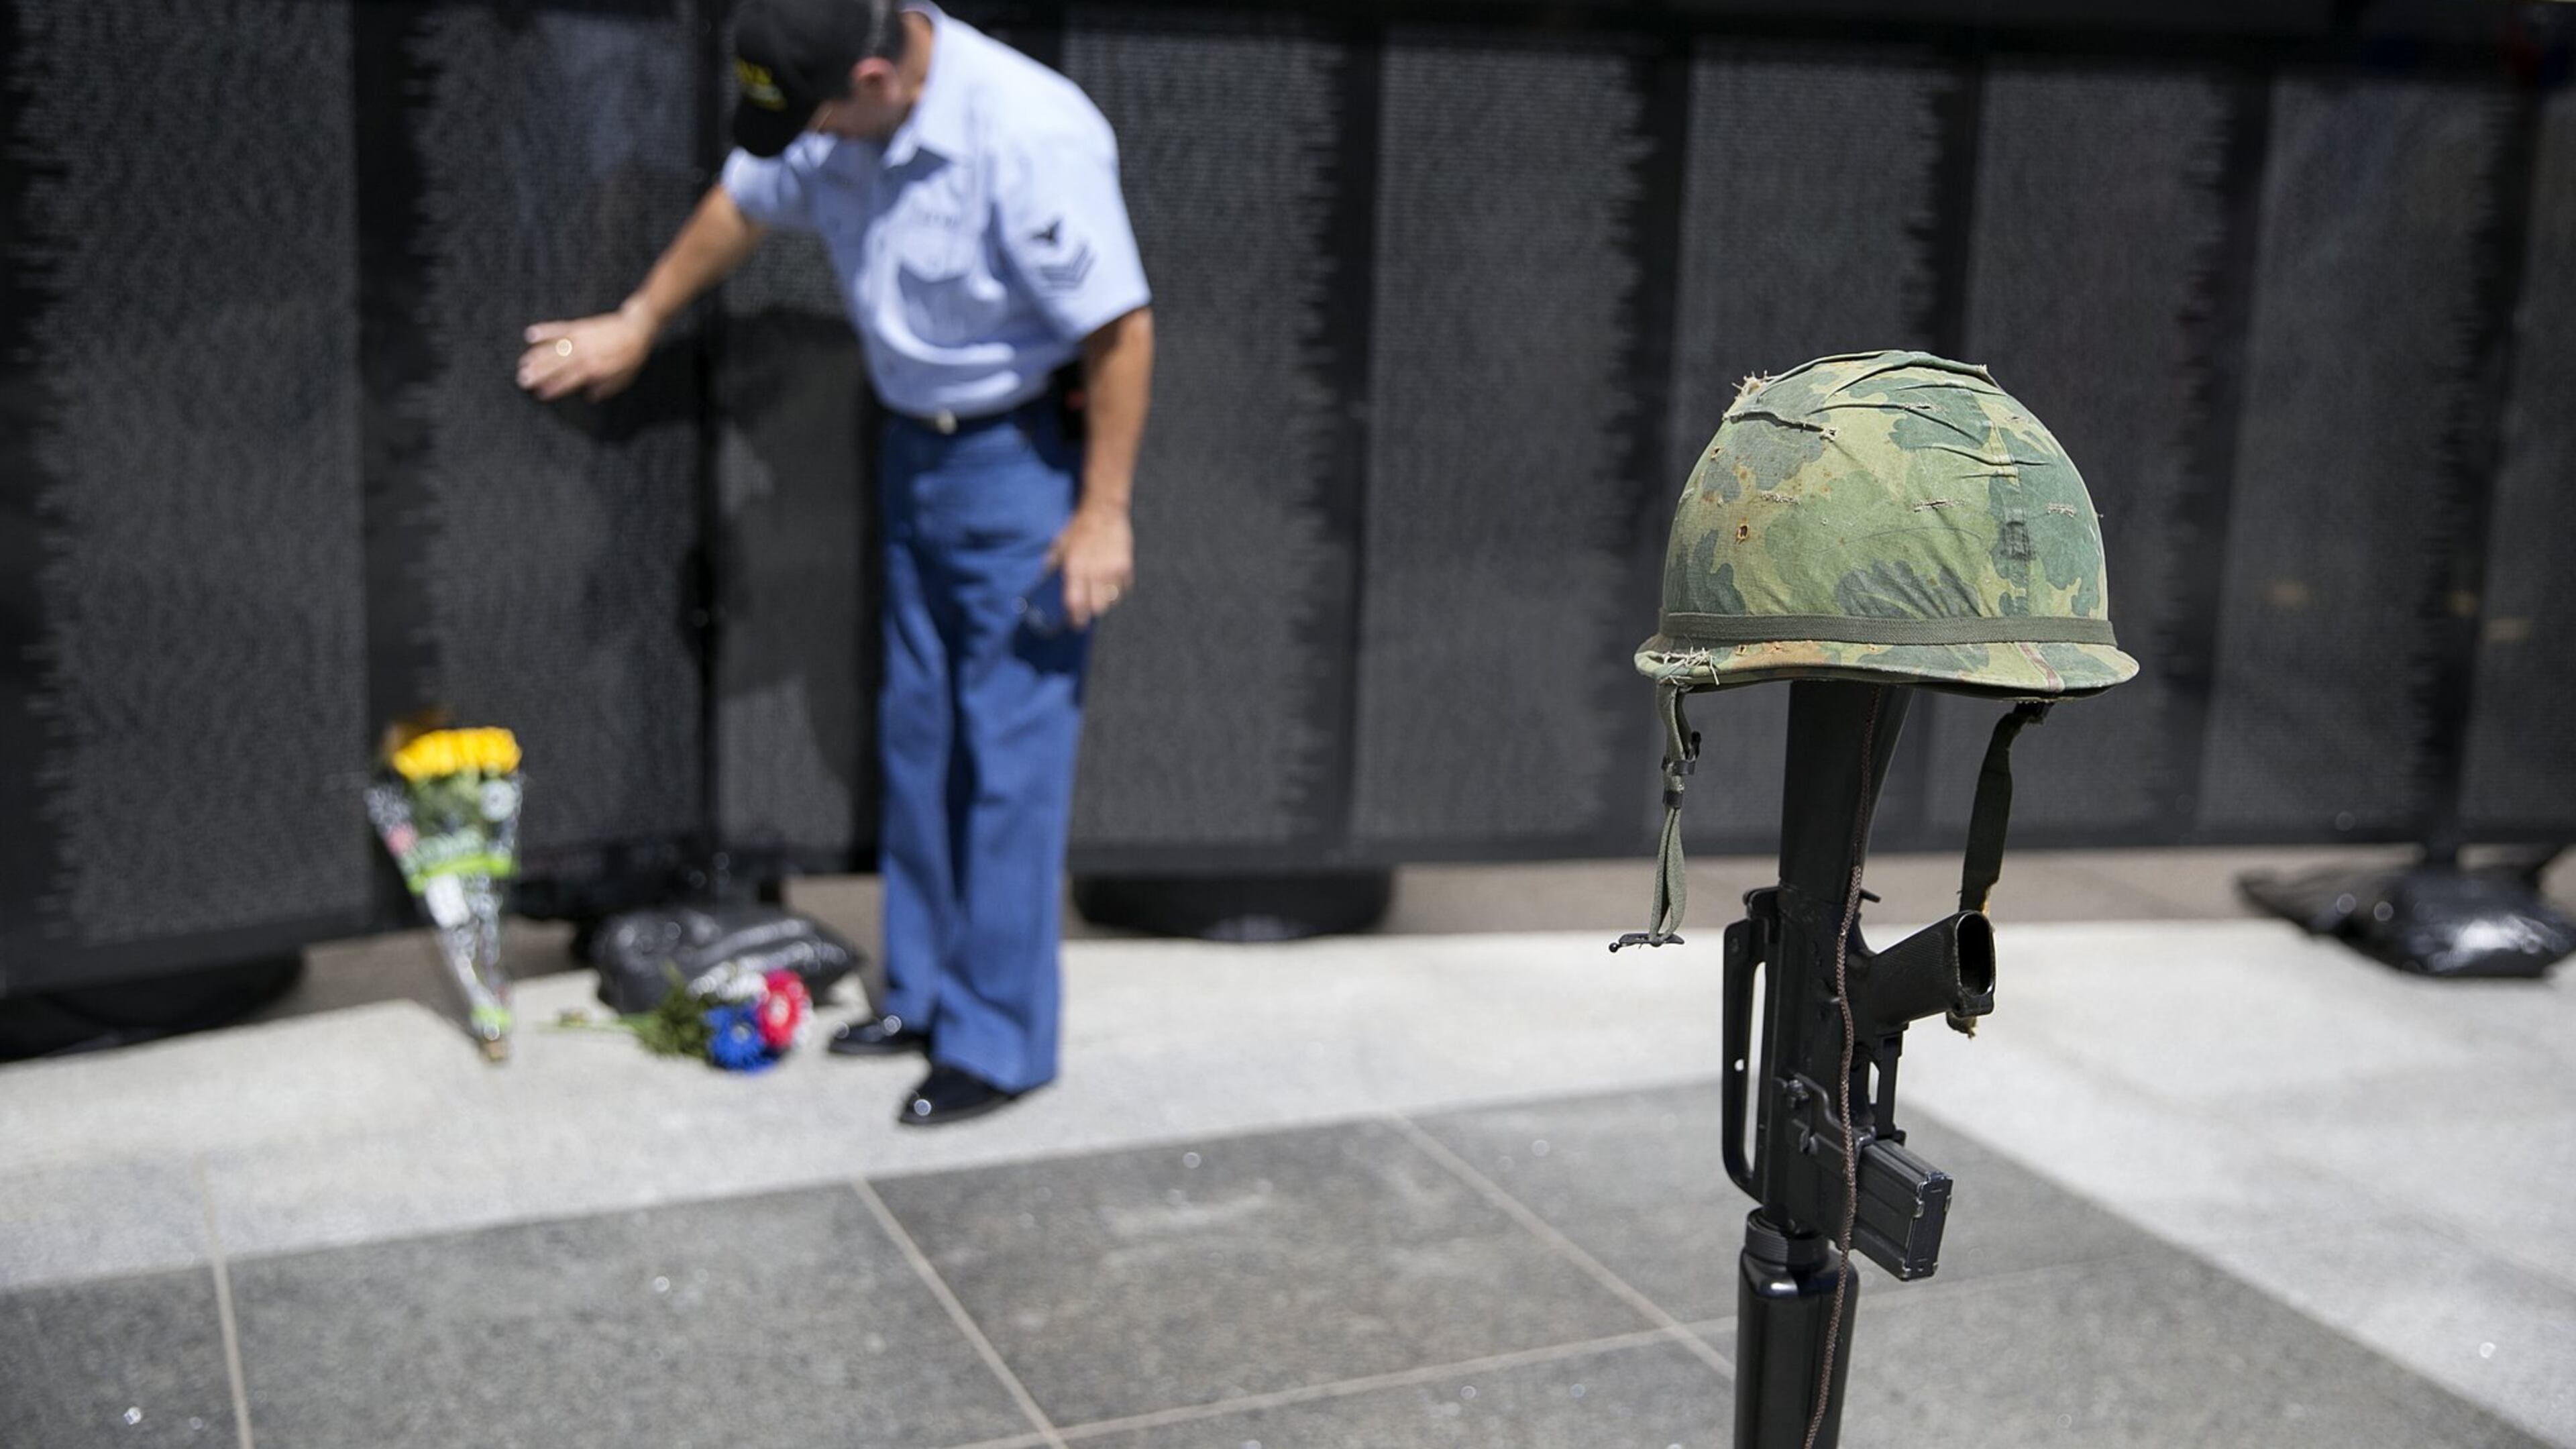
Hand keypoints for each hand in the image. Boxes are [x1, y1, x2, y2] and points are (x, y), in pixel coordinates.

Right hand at [517, 305, 654, 401]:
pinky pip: (558, 328)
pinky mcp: (579, 326)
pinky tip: (530, 334)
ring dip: (536, 356)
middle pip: (557, 366)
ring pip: (553, 349)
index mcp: (595, 369)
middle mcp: (585, 354)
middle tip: (522, 379)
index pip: (569, 380)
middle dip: (539, 373)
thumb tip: (590, 396)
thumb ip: (606, 387)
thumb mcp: (623, 377)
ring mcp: (581, 338)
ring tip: (522, 363)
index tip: (540, 393)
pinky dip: (544, 330)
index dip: (554, 387)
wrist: (636, 328)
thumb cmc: (631, 356)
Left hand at [1044, 505, 1133, 628]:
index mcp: (1075, 568)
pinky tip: (1109, 584)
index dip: (1075, 617)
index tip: (1074, 622)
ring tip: (1097, 595)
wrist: (1103, 511)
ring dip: (1104, 602)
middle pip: (1096, 608)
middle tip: (1086, 609)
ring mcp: (1113, 571)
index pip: (1075, 603)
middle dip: (1090, 611)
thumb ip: (1052, 566)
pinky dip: (1116, 591)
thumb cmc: (1078, 529)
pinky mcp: (1126, 567)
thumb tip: (1044, 583)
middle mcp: (1095, 572)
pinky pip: (1122, 590)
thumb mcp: (1059, 546)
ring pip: (1111, 601)